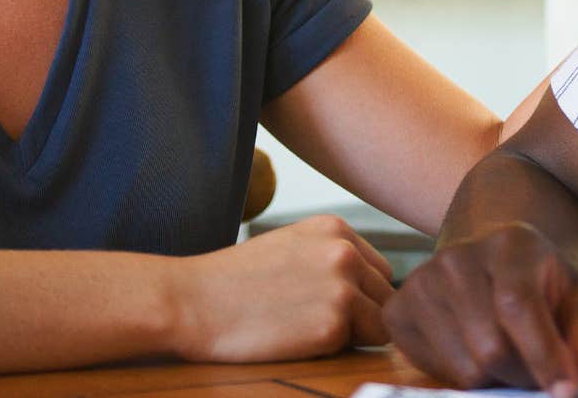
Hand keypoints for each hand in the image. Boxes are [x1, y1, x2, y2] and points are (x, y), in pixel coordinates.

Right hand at [173, 215, 393, 361]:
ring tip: (305, 328)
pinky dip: (334, 350)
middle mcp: (345, 252)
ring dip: (352, 334)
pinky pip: (357, 347)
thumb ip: (332, 256)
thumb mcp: (291, 246)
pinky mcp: (332, 324)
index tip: (323, 303)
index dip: (360, 295)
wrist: (191, 302)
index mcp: (336, 228)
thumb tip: (376, 286)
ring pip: (381, 325)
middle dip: (361, 315)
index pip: (380, 271)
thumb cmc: (235, 281)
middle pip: (386, 297)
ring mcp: (342, 288)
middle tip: (312, 320)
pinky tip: (296, 338)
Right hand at [385, 223, 577, 396]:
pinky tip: (474, 352)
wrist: (493, 266)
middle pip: (489, 347)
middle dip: (523, 376)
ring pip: (464, 367)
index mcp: (509, 243)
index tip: (567, 393)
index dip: (543, 355)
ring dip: (495, 380)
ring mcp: (421, 282)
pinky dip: (461, 377)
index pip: (517, 306)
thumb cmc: (543, 288)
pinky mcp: (397, 310)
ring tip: (509, 358)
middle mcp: (457, 257)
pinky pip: (433, 371)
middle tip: (540, 376)